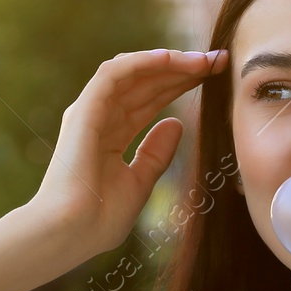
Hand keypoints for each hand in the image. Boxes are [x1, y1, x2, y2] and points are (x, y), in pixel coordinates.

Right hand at [25, 48, 229, 255]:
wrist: (72, 232)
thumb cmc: (100, 217)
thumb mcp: (140, 183)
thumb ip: (156, 154)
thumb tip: (176, 123)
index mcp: (111, 135)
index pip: (150, 100)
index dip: (180, 85)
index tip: (214, 77)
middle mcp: (100, 118)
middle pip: (146, 83)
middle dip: (182, 69)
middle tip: (218, 61)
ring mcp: (90, 112)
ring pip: (132, 72)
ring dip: (168, 62)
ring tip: (203, 60)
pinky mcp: (84, 110)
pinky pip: (113, 75)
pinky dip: (141, 63)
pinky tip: (170, 58)